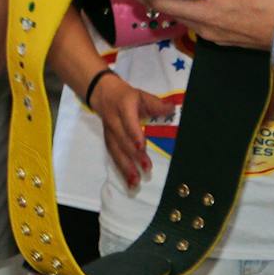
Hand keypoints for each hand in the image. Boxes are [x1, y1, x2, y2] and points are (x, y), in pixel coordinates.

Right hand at [87, 72, 170, 188]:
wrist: (102, 93)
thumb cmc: (126, 96)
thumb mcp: (141, 95)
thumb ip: (155, 104)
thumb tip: (171, 109)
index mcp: (123, 106)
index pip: (128, 121)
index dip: (134, 134)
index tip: (141, 147)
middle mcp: (114, 120)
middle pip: (122, 139)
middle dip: (133, 155)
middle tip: (146, 168)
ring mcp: (109, 131)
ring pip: (115, 150)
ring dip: (125, 166)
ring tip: (135, 182)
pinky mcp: (108, 140)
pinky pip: (113, 155)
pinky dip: (121, 169)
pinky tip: (129, 181)